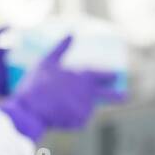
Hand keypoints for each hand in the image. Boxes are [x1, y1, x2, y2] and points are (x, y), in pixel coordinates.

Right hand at [0, 36, 122, 141]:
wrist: (29, 111)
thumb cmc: (36, 83)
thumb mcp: (47, 61)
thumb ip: (61, 47)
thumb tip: (71, 31)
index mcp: (84, 77)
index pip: (104, 75)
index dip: (110, 75)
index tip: (116, 76)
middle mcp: (89, 94)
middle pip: (110, 96)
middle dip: (118, 96)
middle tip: (124, 96)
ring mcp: (86, 109)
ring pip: (87, 107)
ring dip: (79, 106)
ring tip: (59, 104)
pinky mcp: (80, 123)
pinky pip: (78, 119)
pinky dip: (70, 117)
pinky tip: (57, 113)